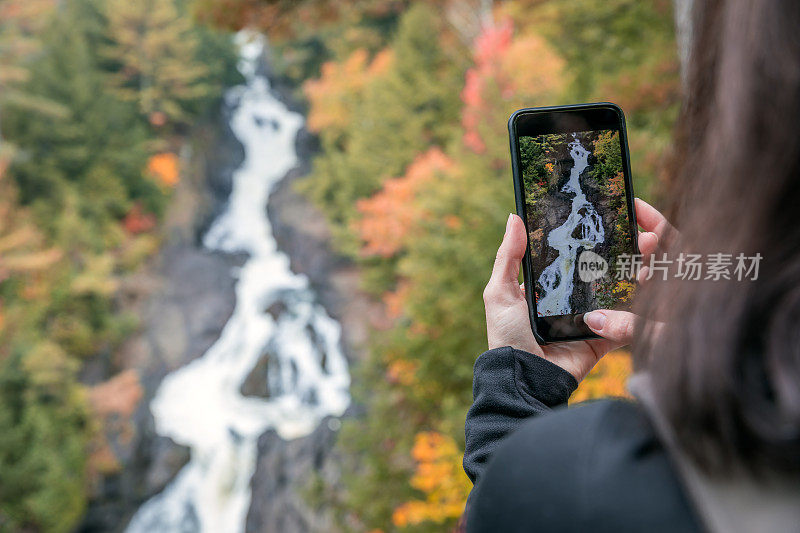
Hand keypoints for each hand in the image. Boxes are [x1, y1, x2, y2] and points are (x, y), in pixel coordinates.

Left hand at [483, 199, 670, 381]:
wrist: (528, 380)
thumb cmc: (508, 336)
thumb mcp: (499, 293)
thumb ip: (507, 258)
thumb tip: (514, 217)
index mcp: (545, 286)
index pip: (566, 255)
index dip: (582, 237)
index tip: (601, 212)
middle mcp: (569, 299)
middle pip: (596, 270)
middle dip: (616, 251)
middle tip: (637, 230)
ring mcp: (589, 318)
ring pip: (616, 291)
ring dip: (634, 273)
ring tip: (650, 249)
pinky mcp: (605, 337)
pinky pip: (628, 320)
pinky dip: (641, 306)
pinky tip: (657, 282)